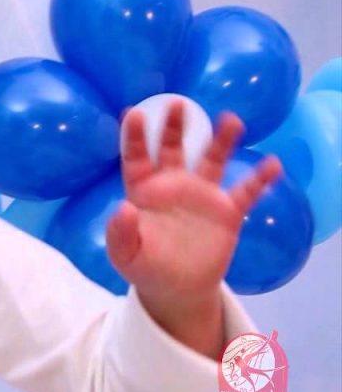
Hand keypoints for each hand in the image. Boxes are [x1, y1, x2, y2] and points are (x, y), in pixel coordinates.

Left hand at [105, 101, 281, 355]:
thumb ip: (120, 233)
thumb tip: (123, 208)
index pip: (136, 158)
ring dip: (221, 141)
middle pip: (172, 149)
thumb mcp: (126, 254)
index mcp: (144, 191)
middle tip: (178, 103)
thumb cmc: (146, 266)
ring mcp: (201, 195)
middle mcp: (173, 185)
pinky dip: (259, 179)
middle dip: (173, 126)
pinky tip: (272, 164)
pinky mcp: (227, 211)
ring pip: (212, 161)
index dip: (133, 136)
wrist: (177, 287)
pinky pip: (246, 192)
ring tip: (231, 120)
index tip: (131, 112)